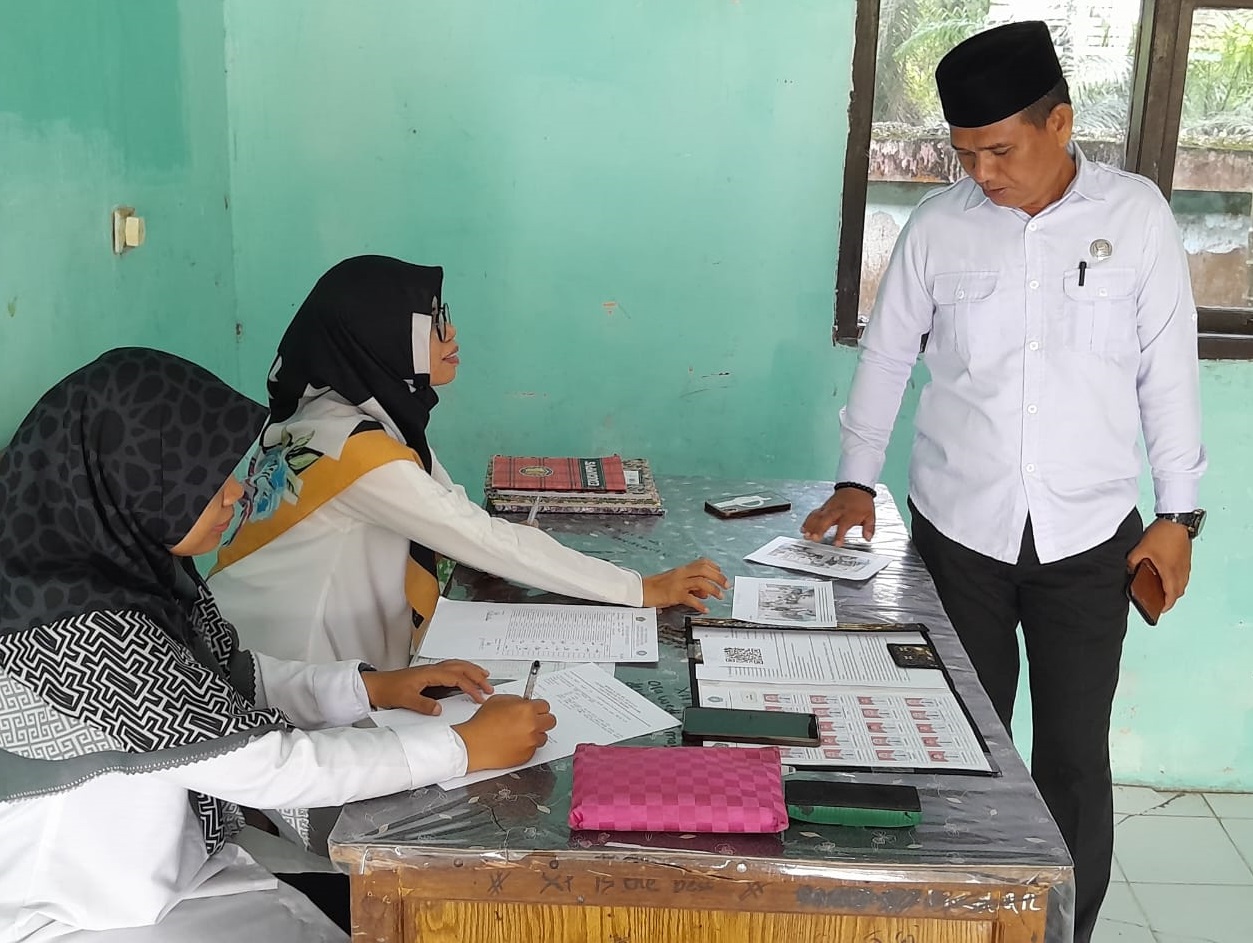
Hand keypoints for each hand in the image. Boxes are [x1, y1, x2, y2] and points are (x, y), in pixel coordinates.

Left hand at [361, 660, 492, 714]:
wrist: (376, 685)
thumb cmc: (389, 690)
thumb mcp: (405, 700)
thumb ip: (423, 705)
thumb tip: (439, 710)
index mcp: (430, 674)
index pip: (457, 678)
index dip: (470, 687)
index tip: (479, 697)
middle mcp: (432, 669)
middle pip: (461, 668)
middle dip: (477, 676)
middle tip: (489, 687)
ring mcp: (431, 670)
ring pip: (457, 665)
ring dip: (472, 669)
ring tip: (484, 676)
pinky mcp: (429, 674)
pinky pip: (451, 667)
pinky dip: (462, 669)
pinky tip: (465, 673)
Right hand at [453, 695, 556, 771]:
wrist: (473, 744)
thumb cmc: (482, 724)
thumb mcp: (498, 701)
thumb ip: (516, 700)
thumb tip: (524, 702)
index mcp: (527, 710)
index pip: (545, 705)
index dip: (538, 707)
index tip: (535, 709)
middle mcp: (532, 726)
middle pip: (551, 721)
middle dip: (542, 719)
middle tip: (533, 720)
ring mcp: (530, 742)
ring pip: (543, 736)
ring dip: (535, 734)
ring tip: (520, 733)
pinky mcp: (527, 755)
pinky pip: (533, 748)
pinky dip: (527, 746)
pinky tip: (514, 742)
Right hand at [642, 558, 728, 612]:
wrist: (641, 590)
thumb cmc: (657, 587)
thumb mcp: (676, 583)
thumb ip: (692, 586)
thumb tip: (706, 592)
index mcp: (682, 570)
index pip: (702, 563)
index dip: (714, 567)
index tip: (721, 574)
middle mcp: (682, 574)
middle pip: (704, 570)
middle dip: (718, 576)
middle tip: (726, 585)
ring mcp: (678, 584)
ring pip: (700, 582)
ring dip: (713, 589)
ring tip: (719, 596)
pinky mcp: (674, 594)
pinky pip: (691, 598)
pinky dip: (700, 604)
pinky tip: (705, 609)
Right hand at [802, 488, 875, 544]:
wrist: (856, 486)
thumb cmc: (862, 502)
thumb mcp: (870, 515)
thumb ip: (869, 528)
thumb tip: (868, 537)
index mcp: (849, 515)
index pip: (843, 526)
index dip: (840, 536)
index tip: (836, 544)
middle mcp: (837, 511)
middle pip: (826, 520)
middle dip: (819, 529)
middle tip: (814, 538)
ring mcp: (829, 508)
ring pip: (818, 516)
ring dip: (811, 526)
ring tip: (806, 534)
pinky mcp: (824, 507)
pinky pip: (814, 513)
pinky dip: (808, 521)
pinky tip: (803, 528)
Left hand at [1127, 519, 1192, 613]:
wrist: (1176, 520)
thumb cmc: (1161, 534)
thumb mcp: (1141, 549)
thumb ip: (1133, 562)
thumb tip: (1128, 570)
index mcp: (1170, 572)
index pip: (1171, 595)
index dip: (1166, 605)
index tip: (1160, 609)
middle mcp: (1181, 571)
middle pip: (1179, 591)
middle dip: (1170, 598)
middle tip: (1159, 600)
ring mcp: (1185, 564)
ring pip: (1183, 583)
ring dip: (1174, 589)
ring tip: (1162, 588)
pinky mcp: (1186, 558)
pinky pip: (1184, 574)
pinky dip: (1177, 579)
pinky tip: (1167, 574)